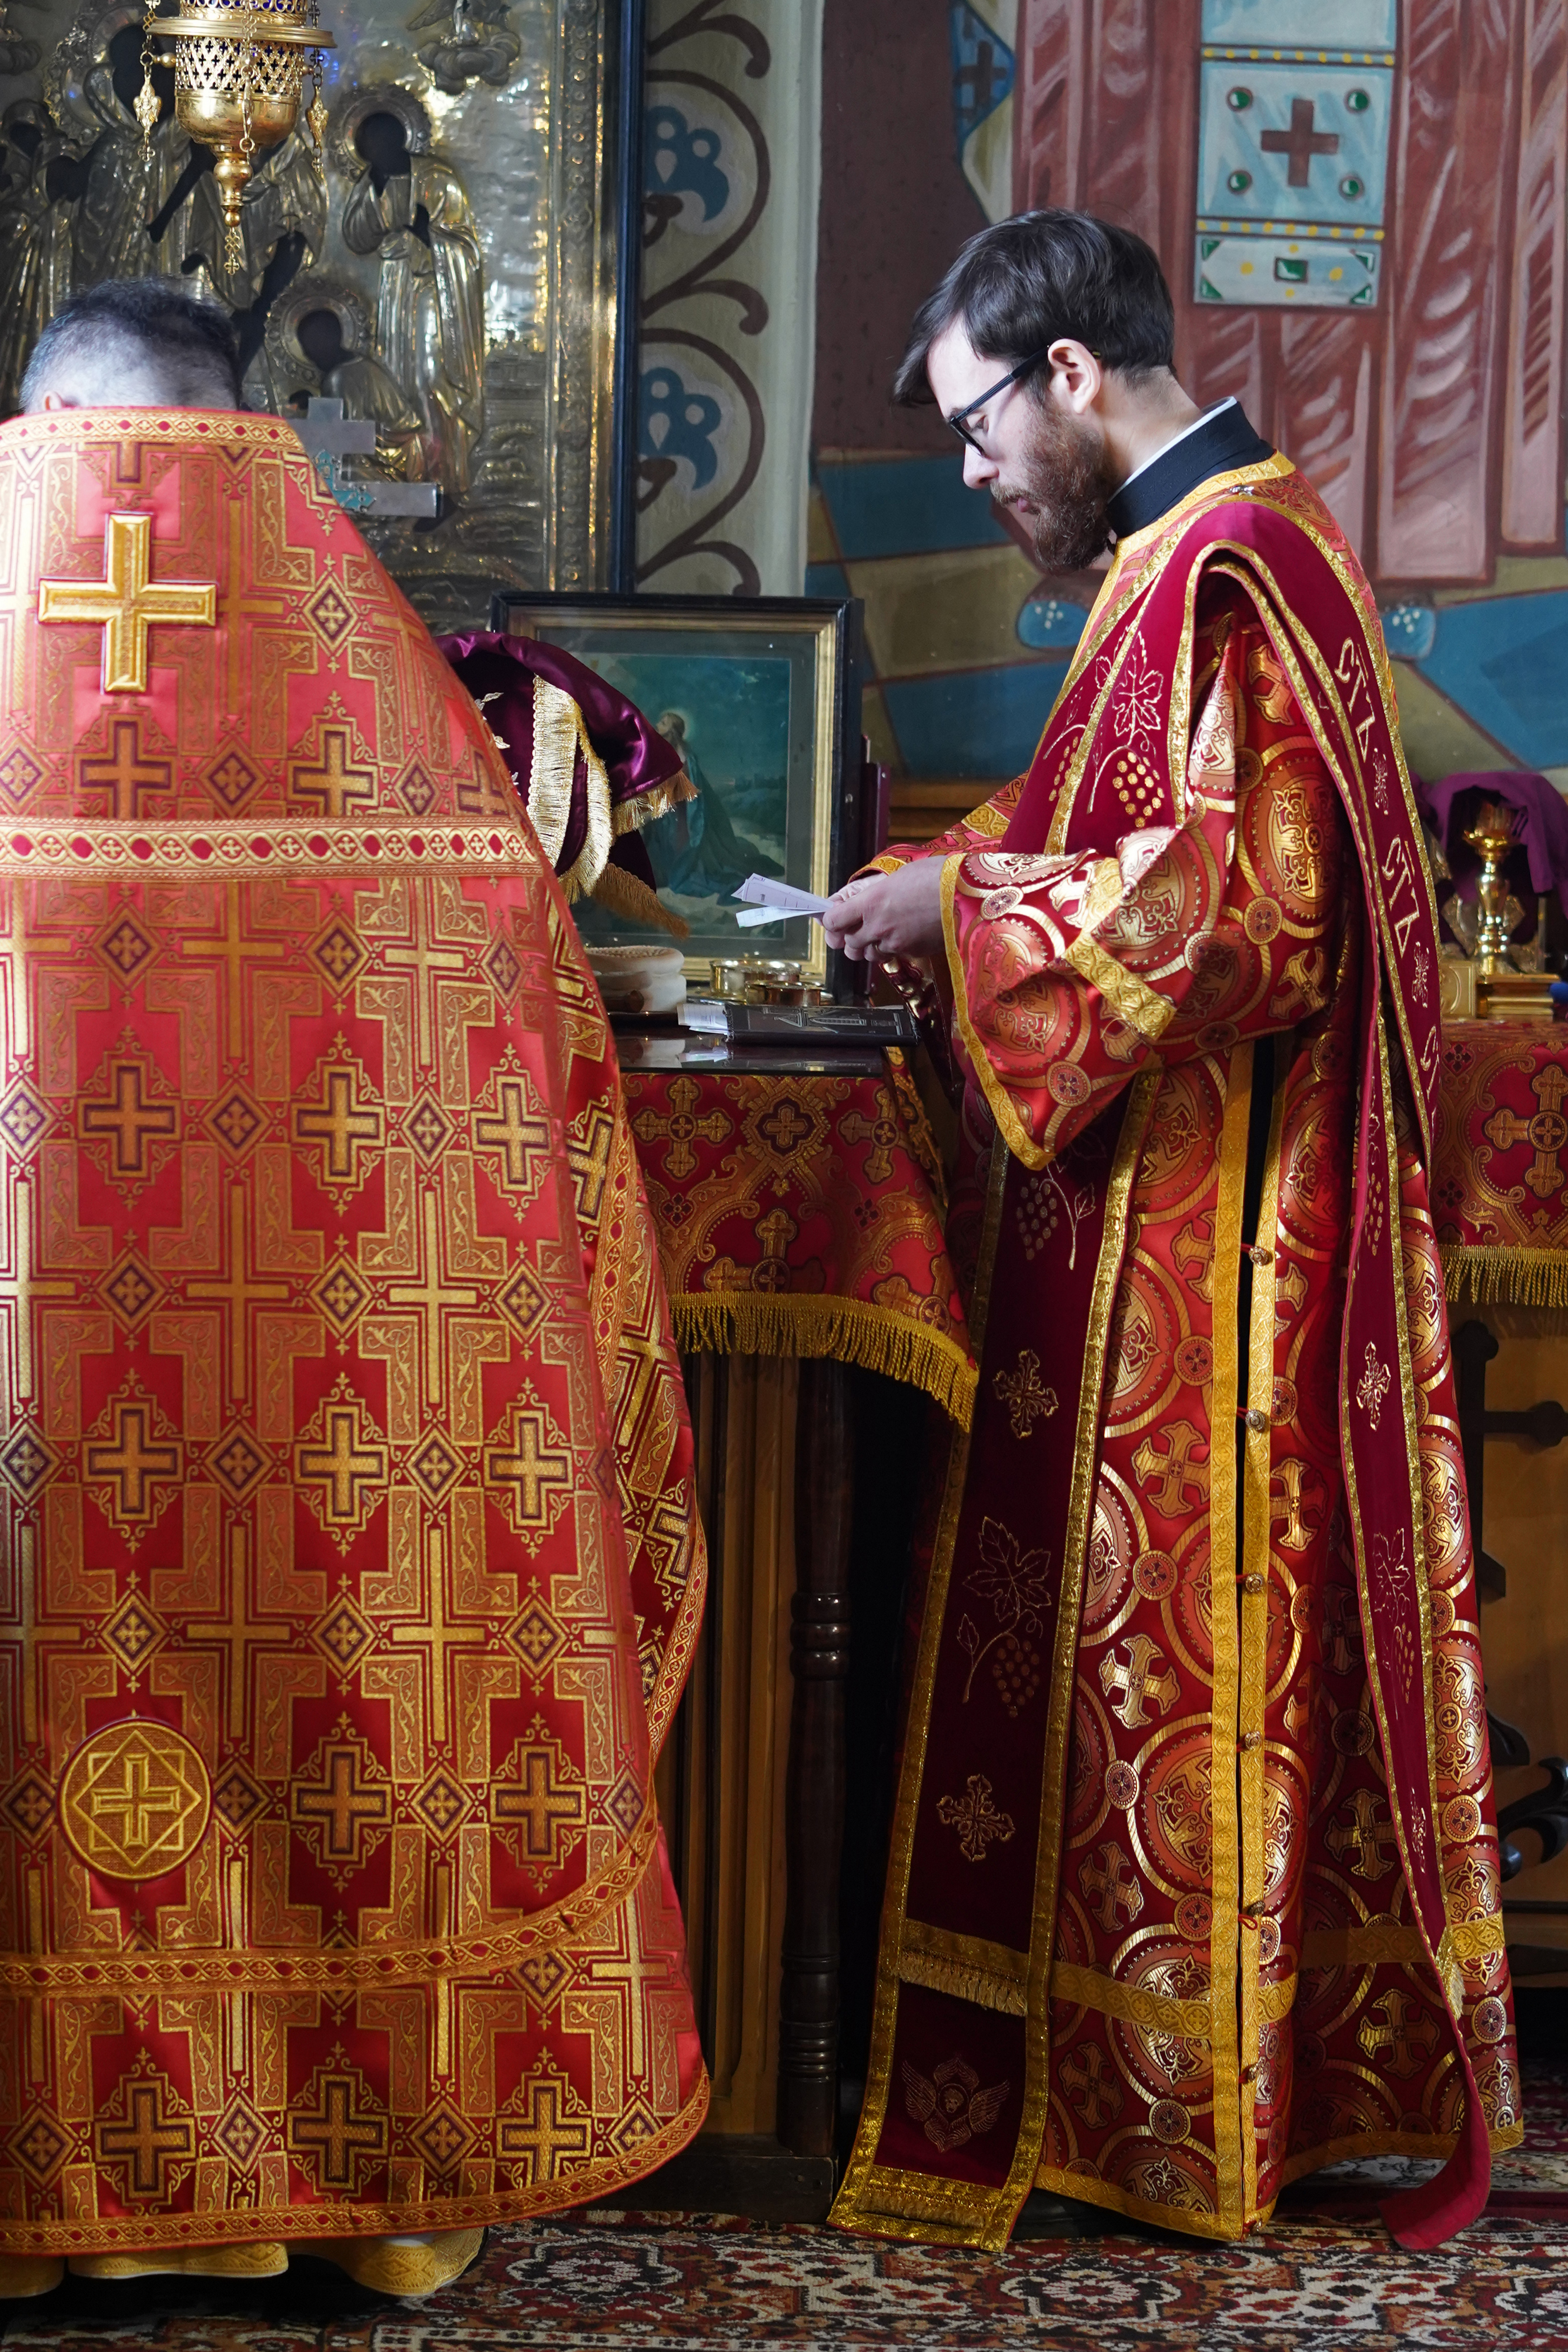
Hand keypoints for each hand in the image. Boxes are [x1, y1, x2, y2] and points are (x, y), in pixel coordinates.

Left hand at [822, 859, 945, 962]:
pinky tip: (903, 934)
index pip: (833, 921)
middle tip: (856, 927)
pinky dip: (893, 949)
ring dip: (870, 946)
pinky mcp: (913, 953)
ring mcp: (896, 943)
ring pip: (869, 955)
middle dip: (850, 937)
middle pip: (849, 944)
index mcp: (871, 902)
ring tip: (880, 933)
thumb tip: (863, 898)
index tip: (834, 917)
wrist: (969, 894)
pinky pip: (894, 956)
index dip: (831, 921)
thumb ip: (876, 891)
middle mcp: (878, 927)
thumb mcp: (900, 876)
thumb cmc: (937, 876)